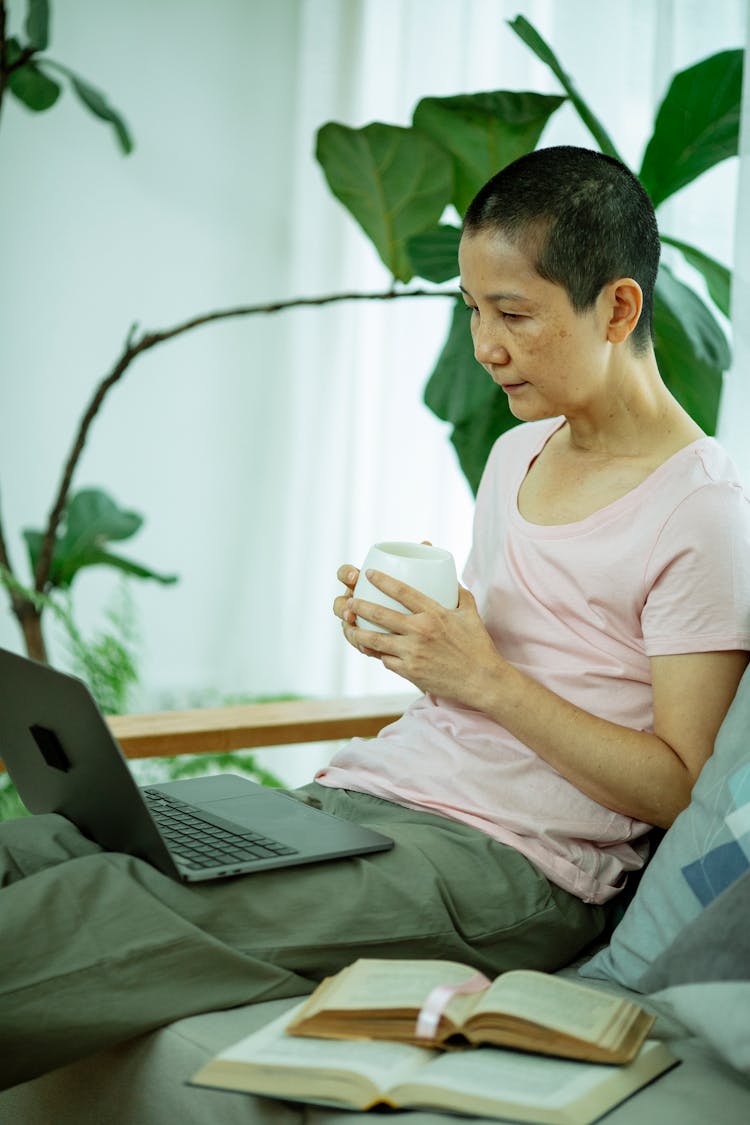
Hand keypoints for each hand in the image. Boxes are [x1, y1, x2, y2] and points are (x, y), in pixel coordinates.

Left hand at [339, 568, 504, 703]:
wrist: (482, 681)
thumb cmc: (478, 645)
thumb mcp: (470, 613)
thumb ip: (458, 593)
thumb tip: (449, 578)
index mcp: (434, 614)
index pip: (402, 591)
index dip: (382, 581)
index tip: (369, 574)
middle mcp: (420, 631)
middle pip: (381, 614)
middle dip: (361, 605)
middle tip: (351, 600)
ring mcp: (413, 653)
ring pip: (376, 640)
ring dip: (358, 632)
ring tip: (348, 626)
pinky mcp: (410, 672)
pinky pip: (386, 660)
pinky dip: (379, 653)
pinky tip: (372, 649)